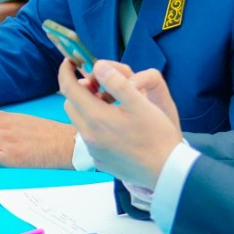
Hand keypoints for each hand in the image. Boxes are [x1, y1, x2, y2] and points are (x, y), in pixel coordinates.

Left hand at [59, 60, 181, 188]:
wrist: (166, 172)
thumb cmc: (157, 135)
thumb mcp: (140, 103)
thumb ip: (116, 82)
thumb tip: (97, 66)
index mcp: (96, 117)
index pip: (69, 88)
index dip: (66, 71)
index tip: (71, 61)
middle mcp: (88, 135)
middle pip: (71, 104)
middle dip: (79, 91)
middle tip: (100, 85)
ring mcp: (93, 151)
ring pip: (80, 121)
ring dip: (88, 109)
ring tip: (112, 105)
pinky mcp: (100, 162)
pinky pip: (90, 138)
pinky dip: (95, 126)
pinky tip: (117, 127)